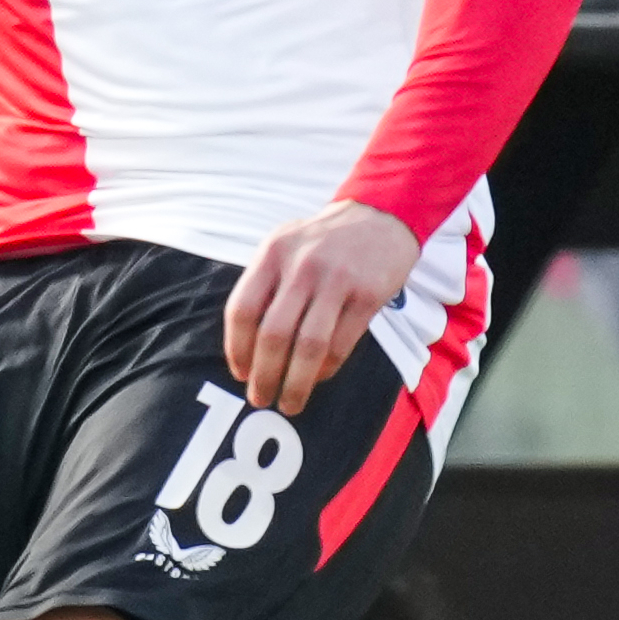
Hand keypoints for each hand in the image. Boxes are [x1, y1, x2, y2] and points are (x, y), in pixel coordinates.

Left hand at [220, 201, 417, 415]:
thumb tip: (246, 348)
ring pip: (308, 346)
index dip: (237, 349)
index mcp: (273, 253)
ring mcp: (337, 279)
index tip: (240, 374)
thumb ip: (264, 285)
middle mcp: (302, 265)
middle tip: (259, 398)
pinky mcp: (368, 294)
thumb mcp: (284, 245)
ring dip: (295, 383)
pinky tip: (318, 379)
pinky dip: (326, 369)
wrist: (381, 216)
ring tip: (289, 403)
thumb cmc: (324, 242)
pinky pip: (341, 344)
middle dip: (263, 375)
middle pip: (273, 334)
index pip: (242, 310)